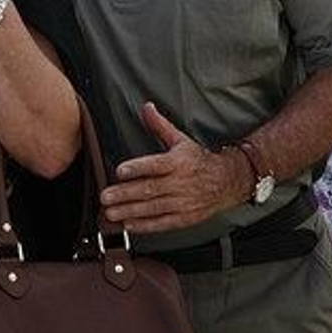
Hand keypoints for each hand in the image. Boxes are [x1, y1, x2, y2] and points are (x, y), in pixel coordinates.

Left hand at [99, 102, 243, 232]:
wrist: (226, 181)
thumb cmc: (198, 160)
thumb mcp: (180, 140)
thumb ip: (160, 125)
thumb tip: (147, 107)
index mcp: (178, 162)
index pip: (155, 165)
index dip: (137, 168)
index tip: (119, 171)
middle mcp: (180, 183)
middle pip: (149, 189)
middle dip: (125, 194)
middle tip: (105, 196)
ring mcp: (183, 202)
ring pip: (153, 208)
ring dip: (130, 211)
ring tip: (110, 213)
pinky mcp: (185, 217)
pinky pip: (163, 223)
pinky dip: (146, 225)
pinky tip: (129, 225)